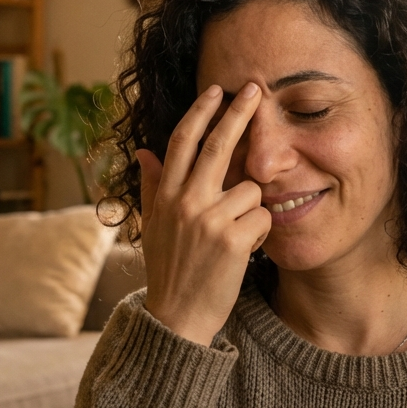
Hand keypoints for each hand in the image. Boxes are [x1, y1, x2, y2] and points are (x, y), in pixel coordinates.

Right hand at [137, 83, 272, 344]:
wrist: (177, 317)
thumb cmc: (169, 270)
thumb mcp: (153, 226)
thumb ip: (152, 186)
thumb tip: (144, 152)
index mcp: (165, 195)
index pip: (182, 141)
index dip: (200, 112)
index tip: (216, 90)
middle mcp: (184, 201)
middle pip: (217, 145)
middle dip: (239, 113)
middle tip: (257, 90)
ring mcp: (208, 219)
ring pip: (250, 187)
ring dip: (251, 207)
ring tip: (235, 234)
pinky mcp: (232, 238)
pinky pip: (262, 215)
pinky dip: (260, 231)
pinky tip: (243, 249)